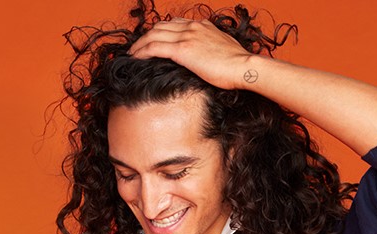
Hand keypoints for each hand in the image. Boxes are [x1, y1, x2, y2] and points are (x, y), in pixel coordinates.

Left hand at [128, 18, 256, 90]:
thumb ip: (211, 48)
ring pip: (154, 34)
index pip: (175, 23)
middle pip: (161, 26)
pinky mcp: (182, 50)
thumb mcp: (223, 50)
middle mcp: (193, 27)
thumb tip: (207, 56)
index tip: (153, 40)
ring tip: (132, 53)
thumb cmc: (237, 65)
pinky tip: (135, 57)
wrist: (244, 67)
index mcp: (203, 26)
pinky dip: (142, 51)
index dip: (161, 31)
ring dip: (140, 43)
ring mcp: (187, 37)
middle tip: (137, 47)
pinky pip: (154, 47)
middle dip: (146, 36)